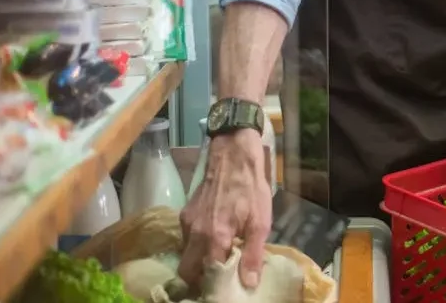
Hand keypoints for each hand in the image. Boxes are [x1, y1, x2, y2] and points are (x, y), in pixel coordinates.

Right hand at [179, 130, 271, 289]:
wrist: (234, 155)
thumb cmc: (251, 188)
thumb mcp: (260, 222)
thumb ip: (253, 254)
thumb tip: (249, 283)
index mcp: (214, 238)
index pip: (204, 276)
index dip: (212, 286)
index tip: (221, 290)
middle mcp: (195, 234)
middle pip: (186, 270)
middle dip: (198, 279)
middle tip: (215, 279)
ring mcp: (187, 222)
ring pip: (185, 253)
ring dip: (197, 260)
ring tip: (217, 258)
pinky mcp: (185, 213)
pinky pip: (187, 238)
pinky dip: (197, 244)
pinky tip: (214, 237)